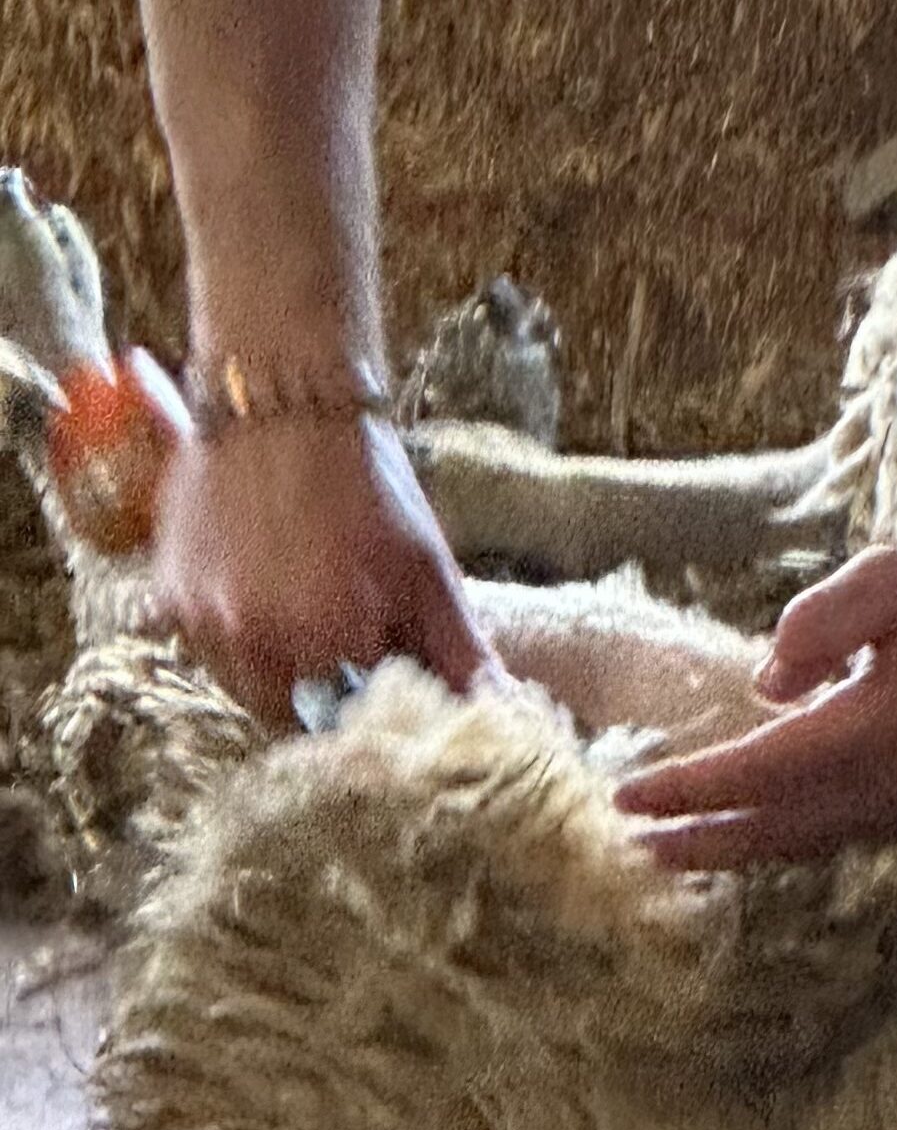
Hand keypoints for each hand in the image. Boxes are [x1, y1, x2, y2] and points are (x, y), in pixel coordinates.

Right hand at [151, 411, 500, 727]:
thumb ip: (460, 649)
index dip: (373, 707)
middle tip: (353, 650)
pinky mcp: (168, 599)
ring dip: (279, 673)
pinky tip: (270, 595)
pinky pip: (207, 649)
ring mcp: (201, 623)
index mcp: (324, 639)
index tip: (389, 682)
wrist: (287, 405)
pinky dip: (238, 640)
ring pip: (244, 688)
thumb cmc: (369, 482)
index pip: (351, 724)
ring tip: (311, 615)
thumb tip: (495, 707)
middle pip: (291, 715)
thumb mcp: (427, 566)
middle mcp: (251, 642)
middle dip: (326, 696)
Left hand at [615, 546, 896, 867]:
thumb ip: (820, 621)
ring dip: (734, 851)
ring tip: (674, 853)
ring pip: (802, 844)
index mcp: (874, 730)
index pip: (756, 771)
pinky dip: (782, 844)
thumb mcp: (894, 578)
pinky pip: (836, 840)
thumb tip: (765, 686)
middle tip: (630, 848)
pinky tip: (753, 839)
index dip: (688, 787)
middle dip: (696, 840)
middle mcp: (889, 787)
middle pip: (770, 830)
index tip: (627, 795)